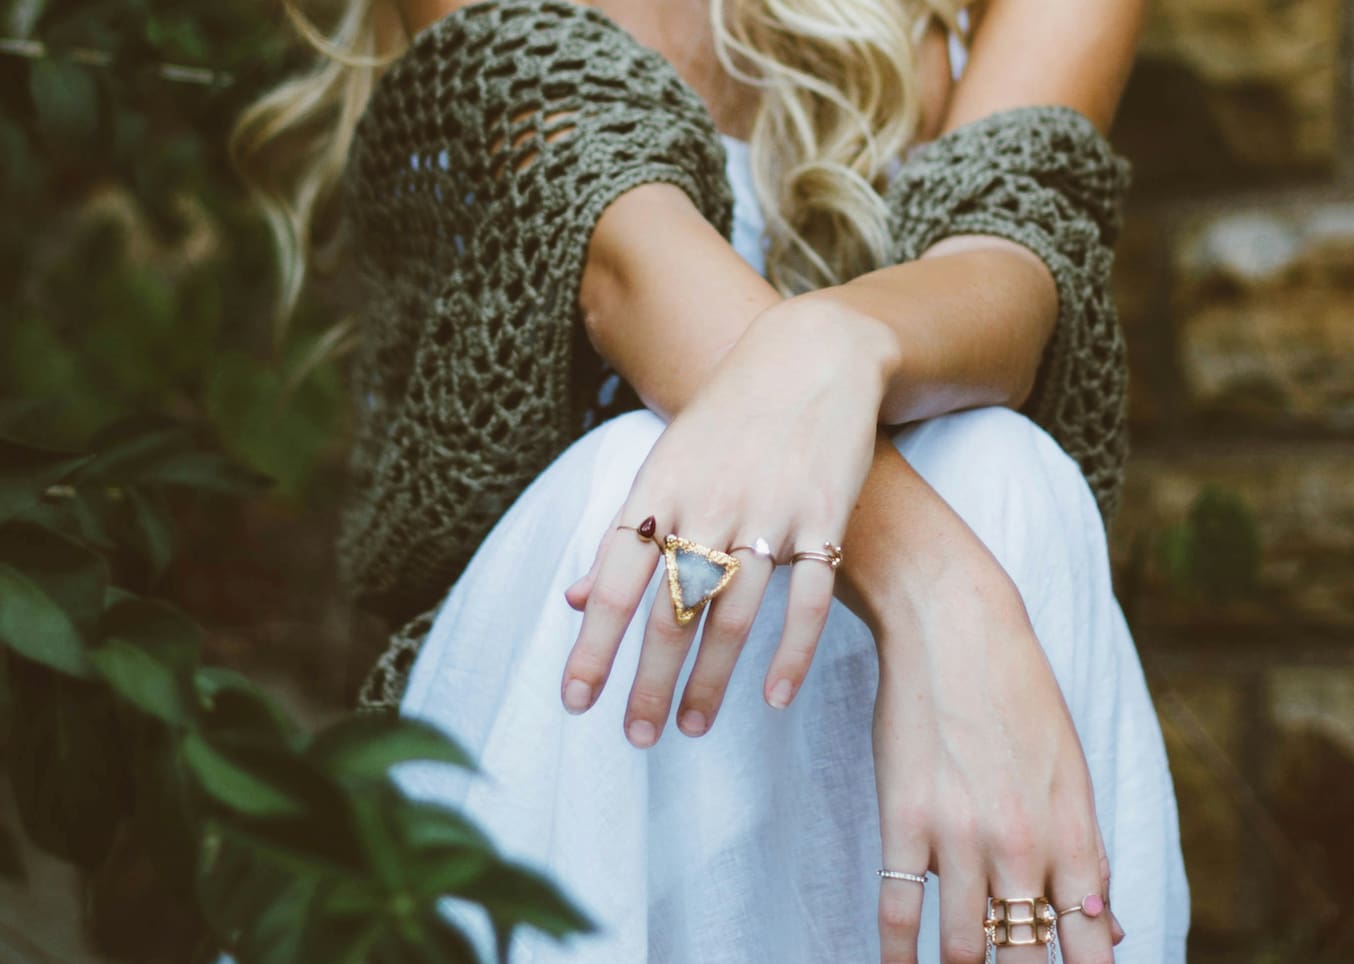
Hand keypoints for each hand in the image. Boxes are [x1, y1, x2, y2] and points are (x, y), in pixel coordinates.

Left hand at [559, 298, 897, 745]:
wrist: (810, 356)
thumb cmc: (726, 419)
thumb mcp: (663, 465)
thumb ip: (623, 536)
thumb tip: (574, 600)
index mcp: (659, 491)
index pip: (615, 584)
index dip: (593, 646)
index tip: (576, 702)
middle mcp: (708, 504)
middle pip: (670, 611)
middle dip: (647, 682)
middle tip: (635, 738)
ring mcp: (768, 511)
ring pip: (733, 615)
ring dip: (710, 680)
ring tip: (693, 727)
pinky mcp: (824, 516)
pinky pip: (808, 598)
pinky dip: (792, 652)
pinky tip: (775, 698)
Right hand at [870, 542, 1124, 962]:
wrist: (954, 626)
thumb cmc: (1017, 693)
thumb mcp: (1070, 770)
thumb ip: (1086, 852)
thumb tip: (1108, 926)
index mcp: (1074, 834)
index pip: (1092, 944)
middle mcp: (1023, 846)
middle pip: (1025, 958)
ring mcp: (961, 837)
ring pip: (963, 948)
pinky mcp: (905, 820)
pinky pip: (899, 912)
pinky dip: (897, 954)